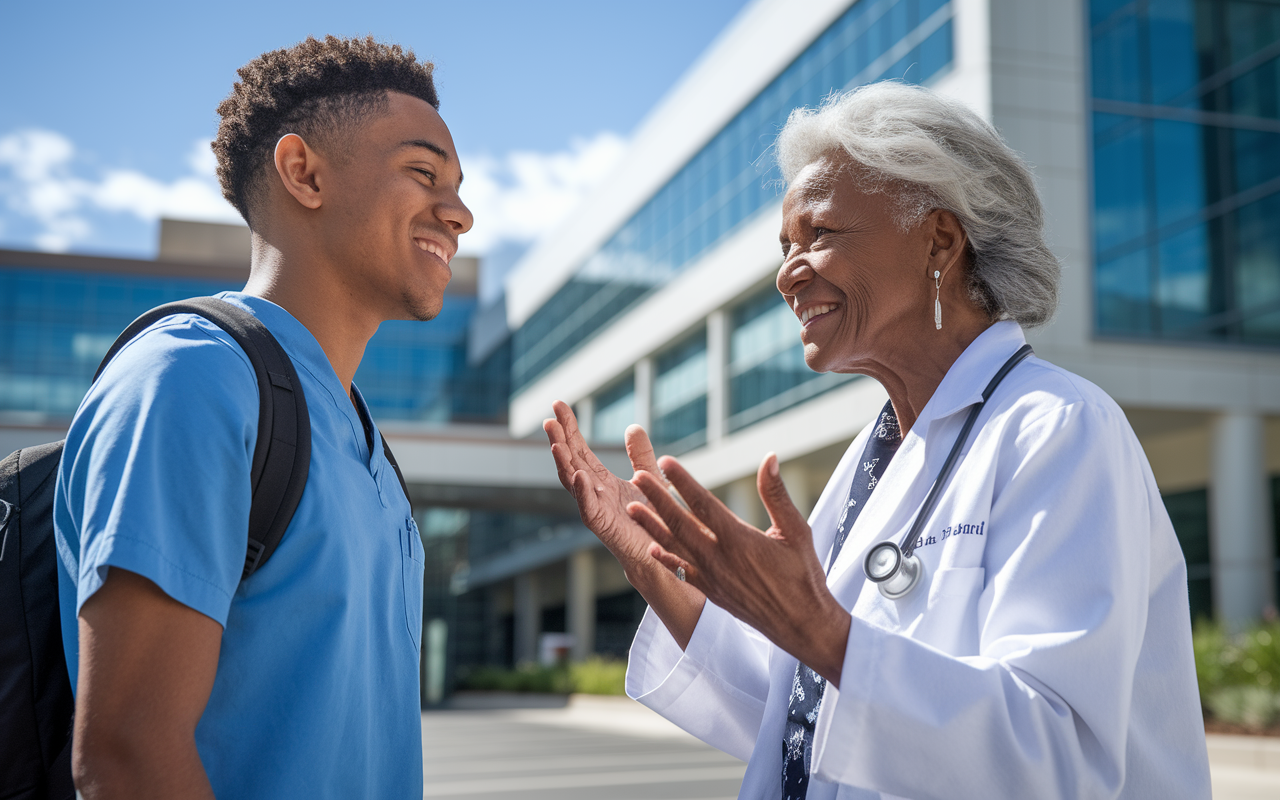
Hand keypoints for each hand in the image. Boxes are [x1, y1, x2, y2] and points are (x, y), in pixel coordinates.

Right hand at [542, 400, 666, 568]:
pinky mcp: (603, 525)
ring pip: (572, 482)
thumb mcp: (649, 477)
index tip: (559, 404)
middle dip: (559, 439)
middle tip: (550, 417)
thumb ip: (640, 454)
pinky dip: (582, 491)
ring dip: (563, 463)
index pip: (579, 448)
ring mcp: (595, 507)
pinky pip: (588, 508)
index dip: (569, 427)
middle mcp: (593, 491)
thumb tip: (633, 426)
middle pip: (570, 461)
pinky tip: (577, 474)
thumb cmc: (652, 518)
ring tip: (555, 442)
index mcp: (601, 479)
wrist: (661, 552)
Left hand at [628, 452, 851, 685]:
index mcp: (739, 540)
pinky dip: (665, 559)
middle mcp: (720, 558)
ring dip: (652, 525)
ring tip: (632, 507)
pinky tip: (650, 548)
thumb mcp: (797, 530)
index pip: (703, 504)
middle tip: (638, 475)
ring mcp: (712, 578)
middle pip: (681, 522)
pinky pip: (682, 573)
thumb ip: (777, 495)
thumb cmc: (804, 575)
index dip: (682, 481)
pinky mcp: (712, 592)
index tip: (664, 462)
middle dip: (657, 497)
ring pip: (676, 546)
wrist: (802, 625)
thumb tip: (769, 458)